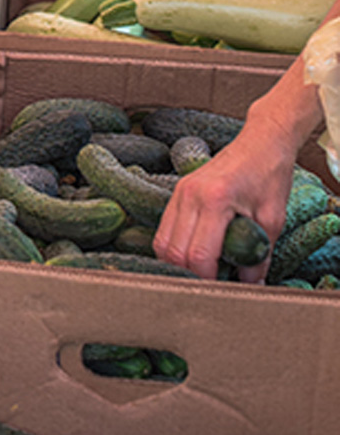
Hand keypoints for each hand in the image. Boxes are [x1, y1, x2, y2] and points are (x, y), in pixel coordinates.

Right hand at [153, 119, 296, 281]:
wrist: (261, 143)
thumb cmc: (269, 176)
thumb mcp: (272, 220)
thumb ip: (259, 256)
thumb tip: (250, 285)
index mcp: (214, 200)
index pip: (197, 255)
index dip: (207, 280)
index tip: (222, 291)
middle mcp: (190, 194)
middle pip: (172, 252)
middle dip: (189, 276)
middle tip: (211, 286)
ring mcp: (180, 191)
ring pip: (162, 241)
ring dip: (177, 263)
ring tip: (202, 272)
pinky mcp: (179, 190)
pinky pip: (164, 228)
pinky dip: (173, 247)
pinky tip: (193, 254)